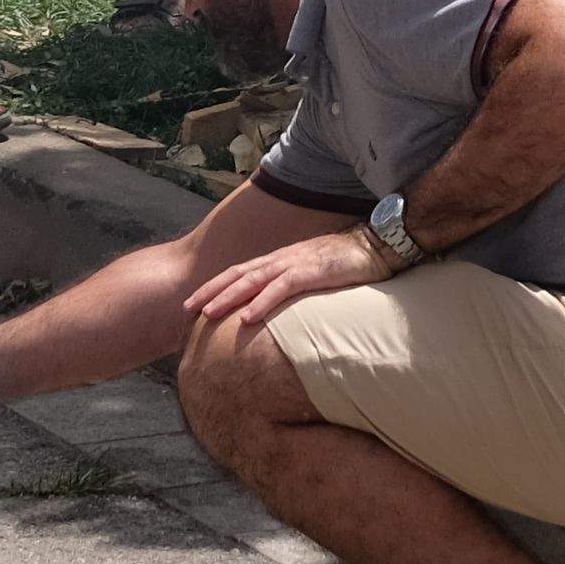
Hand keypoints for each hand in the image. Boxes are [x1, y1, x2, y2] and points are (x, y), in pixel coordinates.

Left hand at [184, 225, 392, 349]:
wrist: (377, 246)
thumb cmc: (347, 264)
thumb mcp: (314, 276)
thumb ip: (295, 287)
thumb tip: (278, 308)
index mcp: (280, 260)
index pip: (240, 272)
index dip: (215, 286)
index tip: (194, 303)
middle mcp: (282, 259)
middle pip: (238, 275)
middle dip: (211, 291)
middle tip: (186, 309)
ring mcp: (296, 263)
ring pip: (253, 280)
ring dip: (228, 298)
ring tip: (208, 314)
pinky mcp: (313, 271)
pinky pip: (282, 288)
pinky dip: (263, 302)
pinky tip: (248, 317)